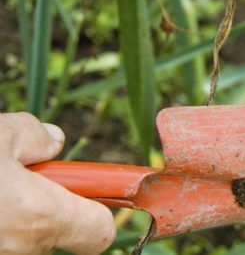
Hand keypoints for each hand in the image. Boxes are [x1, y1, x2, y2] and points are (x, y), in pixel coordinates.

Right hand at [0, 113, 114, 254]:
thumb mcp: (0, 135)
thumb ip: (35, 137)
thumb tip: (52, 141)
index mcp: (40, 217)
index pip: (100, 232)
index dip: (100, 209)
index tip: (88, 188)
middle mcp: (22, 250)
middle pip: (59, 232)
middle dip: (48, 206)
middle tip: (21, 178)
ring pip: (25, 238)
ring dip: (17, 215)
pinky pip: (4, 240)